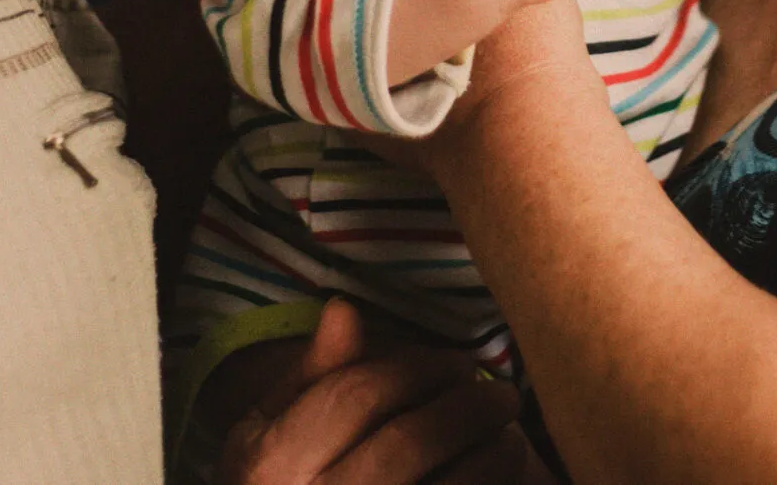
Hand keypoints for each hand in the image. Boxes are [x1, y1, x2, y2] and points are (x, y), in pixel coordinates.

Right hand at [216, 300, 531, 484]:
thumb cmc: (278, 483)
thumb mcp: (269, 429)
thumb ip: (310, 375)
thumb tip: (345, 309)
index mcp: (274, 464)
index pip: (359, 394)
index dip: (419, 366)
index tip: (457, 361)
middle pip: (409, 441)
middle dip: (466, 405)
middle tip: (498, 393)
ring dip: (492, 454)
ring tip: (508, 436)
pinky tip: (501, 474)